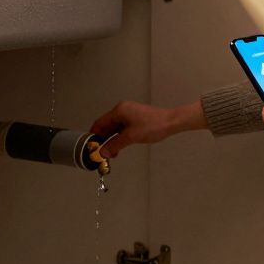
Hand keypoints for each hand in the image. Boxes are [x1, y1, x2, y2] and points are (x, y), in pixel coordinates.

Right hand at [89, 100, 204, 158]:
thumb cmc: (153, 126)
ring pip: (115, 128)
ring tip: (111, 154)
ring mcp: (129, 114)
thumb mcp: (131, 137)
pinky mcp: (135, 119)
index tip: (92, 147)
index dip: (94, 135)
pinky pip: (122, 128)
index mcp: (119, 110)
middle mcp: (122, 110)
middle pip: (106, 126)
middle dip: (103, 140)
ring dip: (112, 140)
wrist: (171, 122)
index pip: (100, 123)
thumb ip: (115, 145)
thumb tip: (102, 152)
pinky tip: (119, 148)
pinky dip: (119, 138)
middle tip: (102, 153)